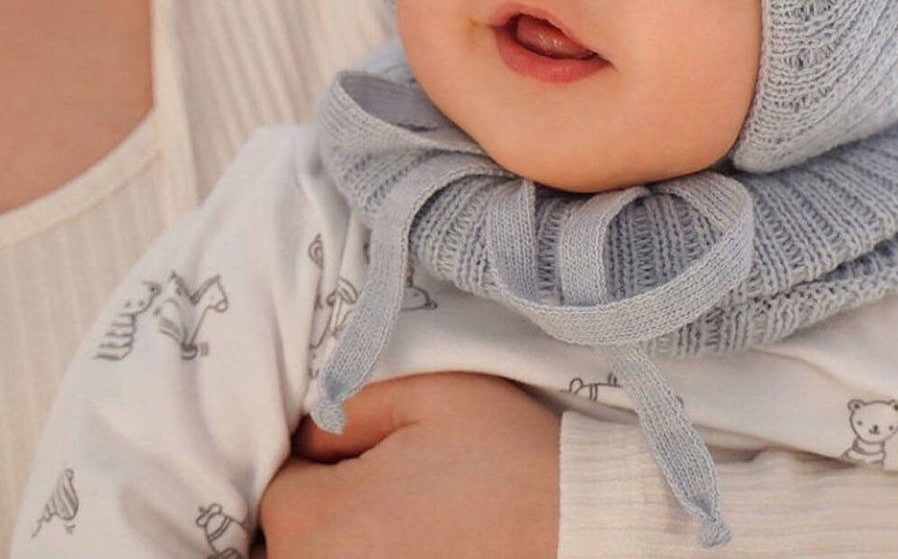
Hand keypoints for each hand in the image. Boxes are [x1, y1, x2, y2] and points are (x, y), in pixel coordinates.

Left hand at [258, 371, 560, 558]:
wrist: (578, 528)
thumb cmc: (507, 460)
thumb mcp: (433, 395)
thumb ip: (350, 402)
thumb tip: (308, 431)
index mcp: (323, 522)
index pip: (280, 484)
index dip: (326, 460)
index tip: (377, 455)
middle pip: (287, 538)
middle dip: (324, 510)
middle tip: (393, 492)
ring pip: (311, 558)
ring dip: (345, 542)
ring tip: (407, 524)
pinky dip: (371, 556)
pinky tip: (417, 545)